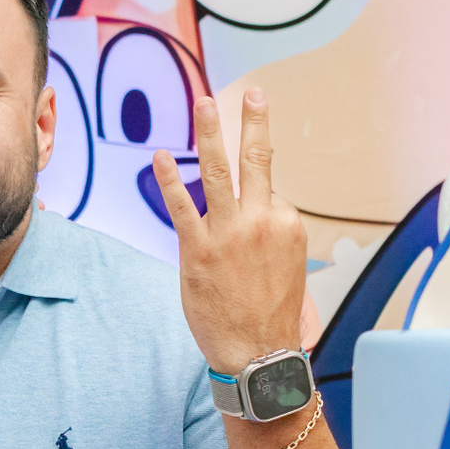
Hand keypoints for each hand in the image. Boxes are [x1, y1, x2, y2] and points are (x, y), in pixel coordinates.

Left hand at [150, 88, 308, 374]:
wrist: (259, 355)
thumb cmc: (272, 318)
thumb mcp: (289, 271)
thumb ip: (273, 237)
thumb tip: (260, 219)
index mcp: (288, 225)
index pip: (268, 191)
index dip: (254, 200)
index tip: (248, 214)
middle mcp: (262, 221)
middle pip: (257, 161)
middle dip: (253, 122)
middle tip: (251, 93)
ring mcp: (229, 232)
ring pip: (219, 171)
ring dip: (210, 133)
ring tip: (205, 103)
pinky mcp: (198, 249)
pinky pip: (182, 205)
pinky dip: (170, 179)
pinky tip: (160, 157)